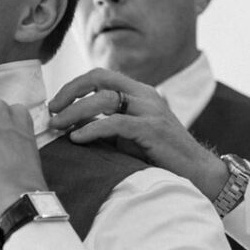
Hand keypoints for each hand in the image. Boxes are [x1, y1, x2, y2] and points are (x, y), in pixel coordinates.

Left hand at [48, 68, 227, 199]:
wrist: (197, 173)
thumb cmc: (160, 157)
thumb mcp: (129, 135)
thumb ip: (106, 124)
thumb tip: (71, 124)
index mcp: (138, 92)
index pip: (100, 75)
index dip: (73, 86)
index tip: (55, 104)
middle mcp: (144, 95)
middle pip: (99, 78)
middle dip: (70, 91)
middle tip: (51, 111)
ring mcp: (150, 110)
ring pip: (103, 99)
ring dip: (75, 111)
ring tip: (58, 126)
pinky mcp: (152, 129)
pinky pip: (115, 122)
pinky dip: (92, 129)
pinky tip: (77, 138)